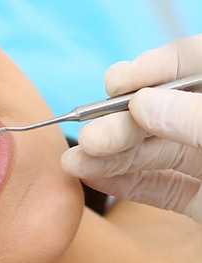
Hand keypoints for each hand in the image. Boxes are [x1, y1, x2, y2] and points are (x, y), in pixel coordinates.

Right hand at [61, 35, 201, 220]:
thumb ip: (193, 120)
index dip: (153, 69)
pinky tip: (95, 180)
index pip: (193, 62)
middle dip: (120, 123)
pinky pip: (162, 187)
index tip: (117, 83)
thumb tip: (142, 103)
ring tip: (74, 164)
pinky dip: (128, 185)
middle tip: (88, 139)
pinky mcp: (201, 200)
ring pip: (155, 152)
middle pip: (163, 111)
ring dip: (110, 157)